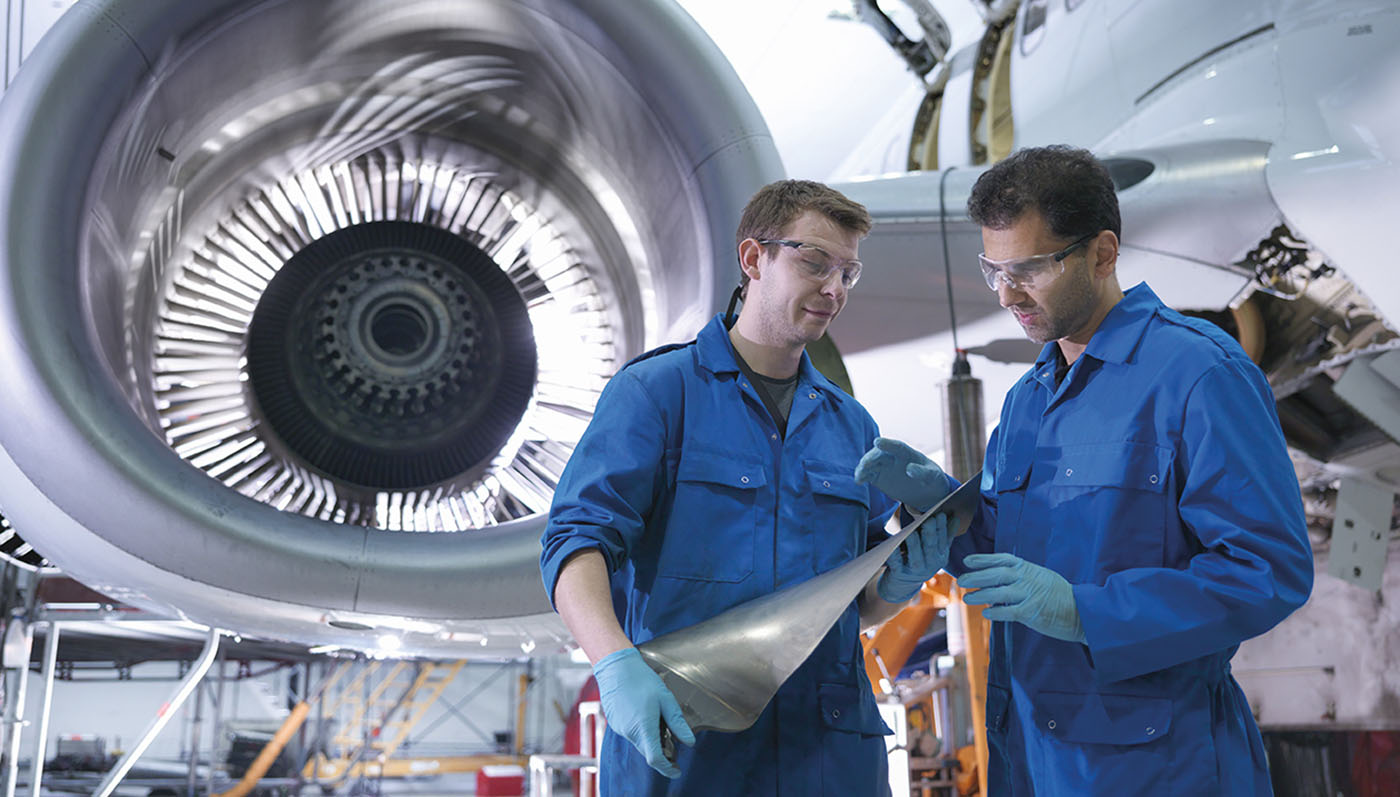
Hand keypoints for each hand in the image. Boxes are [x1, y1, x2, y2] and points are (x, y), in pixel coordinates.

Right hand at [593, 647, 694, 776]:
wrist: (616, 667)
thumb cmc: (641, 679)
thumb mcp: (665, 699)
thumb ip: (677, 722)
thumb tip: (689, 741)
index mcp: (643, 727)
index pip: (655, 758)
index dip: (667, 768)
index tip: (676, 771)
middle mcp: (629, 732)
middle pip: (647, 752)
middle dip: (661, 753)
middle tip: (673, 742)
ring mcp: (620, 728)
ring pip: (639, 743)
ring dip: (651, 741)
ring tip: (659, 723)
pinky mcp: (615, 723)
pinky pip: (631, 734)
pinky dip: (641, 733)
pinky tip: (646, 716)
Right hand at [854, 437, 949, 511]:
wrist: (925, 489)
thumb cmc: (931, 478)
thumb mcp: (932, 476)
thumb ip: (922, 472)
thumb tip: (909, 469)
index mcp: (907, 453)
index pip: (896, 446)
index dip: (887, 444)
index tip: (877, 442)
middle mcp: (892, 456)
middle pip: (879, 454)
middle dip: (871, 457)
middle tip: (865, 464)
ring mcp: (884, 466)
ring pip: (871, 463)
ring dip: (863, 467)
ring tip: (860, 475)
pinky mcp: (878, 476)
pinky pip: (867, 474)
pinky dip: (862, 476)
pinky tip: (858, 481)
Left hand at [878, 513, 950, 602]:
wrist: (903, 585)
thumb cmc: (921, 561)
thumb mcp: (936, 551)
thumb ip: (946, 535)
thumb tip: (955, 517)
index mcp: (940, 557)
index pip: (942, 541)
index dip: (941, 528)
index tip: (940, 514)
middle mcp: (929, 565)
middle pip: (930, 548)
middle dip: (930, 534)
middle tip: (928, 520)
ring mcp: (914, 571)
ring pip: (915, 557)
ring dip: (914, 544)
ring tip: (912, 532)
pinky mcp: (899, 573)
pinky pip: (896, 563)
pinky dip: (894, 554)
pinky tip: (892, 544)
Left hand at [959, 553, 1084, 642]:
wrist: (1082, 611)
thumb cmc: (1059, 595)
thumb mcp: (1041, 576)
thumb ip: (1021, 575)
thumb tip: (996, 579)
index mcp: (1028, 568)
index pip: (1002, 559)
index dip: (983, 559)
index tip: (967, 561)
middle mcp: (1027, 578)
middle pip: (996, 574)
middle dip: (976, 576)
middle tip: (961, 580)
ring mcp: (1030, 595)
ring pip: (999, 593)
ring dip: (980, 595)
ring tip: (967, 599)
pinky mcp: (1033, 612)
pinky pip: (1009, 611)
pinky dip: (996, 612)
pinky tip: (986, 614)